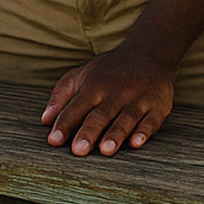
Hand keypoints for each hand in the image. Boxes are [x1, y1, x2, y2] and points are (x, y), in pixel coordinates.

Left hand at [40, 48, 177, 156]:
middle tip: (78, 150)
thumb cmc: (110, 70)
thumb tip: (45, 120)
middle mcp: (116, 91)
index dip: (65, 123)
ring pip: (126, 118)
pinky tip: (136, 143)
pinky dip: (144, 131)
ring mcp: (138, 98)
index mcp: (95, 85)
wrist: (149, 53)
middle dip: (89, 132)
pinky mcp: (158, 106)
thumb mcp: (82, 75)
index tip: (54, 140)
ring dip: (116, 134)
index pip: (77, 106)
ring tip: (105, 150)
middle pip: (101, 113)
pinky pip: (151, 120)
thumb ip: (62, 96)